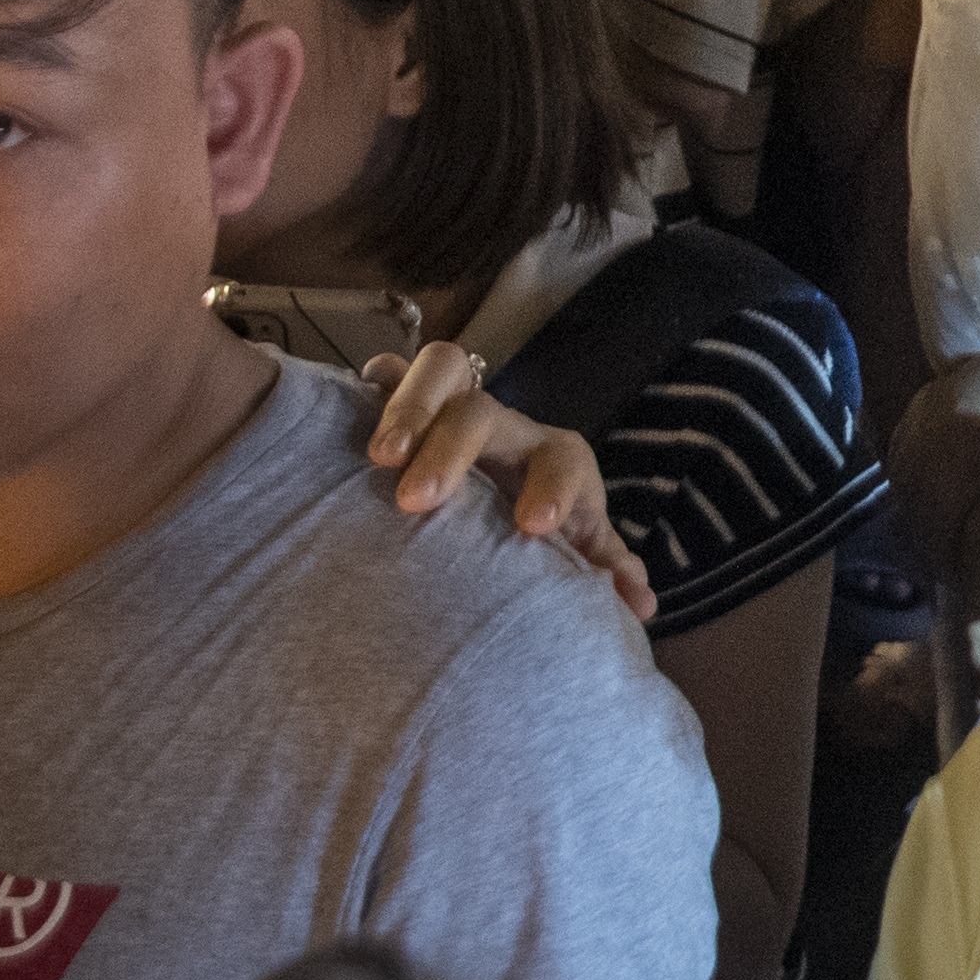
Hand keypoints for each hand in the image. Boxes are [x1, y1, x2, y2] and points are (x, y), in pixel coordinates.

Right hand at [360, 346, 653, 624]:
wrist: (496, 493)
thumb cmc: (536, 527)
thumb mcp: (570, 550)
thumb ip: (600, 573)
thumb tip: (641, 607)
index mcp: (552, 462)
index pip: (563, 459)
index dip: (555, 487)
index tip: (533, 527)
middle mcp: (503, 428)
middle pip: (484, 411)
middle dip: (454, 446)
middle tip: (416, 499)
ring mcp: (451, 407)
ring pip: (439, 373)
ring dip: (408, 408)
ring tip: (377, 459)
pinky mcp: (404, 403)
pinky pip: (387, 373)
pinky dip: (367, 383)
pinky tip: (339, 409)